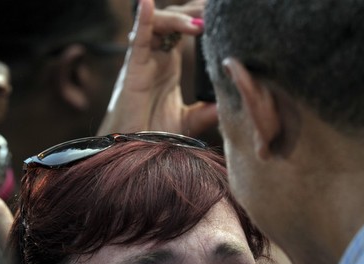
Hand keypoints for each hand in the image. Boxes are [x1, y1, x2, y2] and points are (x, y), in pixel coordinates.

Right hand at [97, 0, 216, 136]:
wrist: (133, 149)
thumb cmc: (153, 133)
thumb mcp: (189, 121)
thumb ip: (208, 112)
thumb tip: (231, 102)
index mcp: (170, 64)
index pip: (186, 29)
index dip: (202, 19)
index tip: (222, 19)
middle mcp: (156, 56)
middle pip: (174, 20)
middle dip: (194, 12)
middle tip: (215, 12)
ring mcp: (144, 59)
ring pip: (159, 24)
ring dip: (178, 18)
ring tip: (199, 24)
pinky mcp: (133, 68)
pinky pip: (138, 38)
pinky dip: (143, 19)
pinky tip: (147, 4)